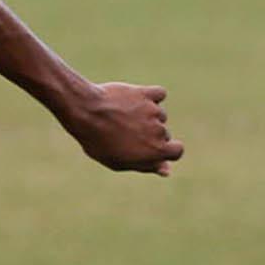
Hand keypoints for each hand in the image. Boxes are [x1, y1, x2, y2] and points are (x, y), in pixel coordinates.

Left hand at [61, 81, 183, 175]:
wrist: (86, 112)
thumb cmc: (98, 142)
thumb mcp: (119, 162)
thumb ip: (146, 166)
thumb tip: (166, 170)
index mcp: (155, 151)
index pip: (177, 151)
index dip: (166, 149)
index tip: (152, 147)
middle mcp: (159, 131)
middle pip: (164, 133)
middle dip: (149, 134)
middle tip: (124, 133)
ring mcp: (153, 111)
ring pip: (159, 114)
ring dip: (146, 115)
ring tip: (123, 116)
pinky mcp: (146, 94)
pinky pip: (159, 94)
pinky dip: (150, 97)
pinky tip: (134, 100)